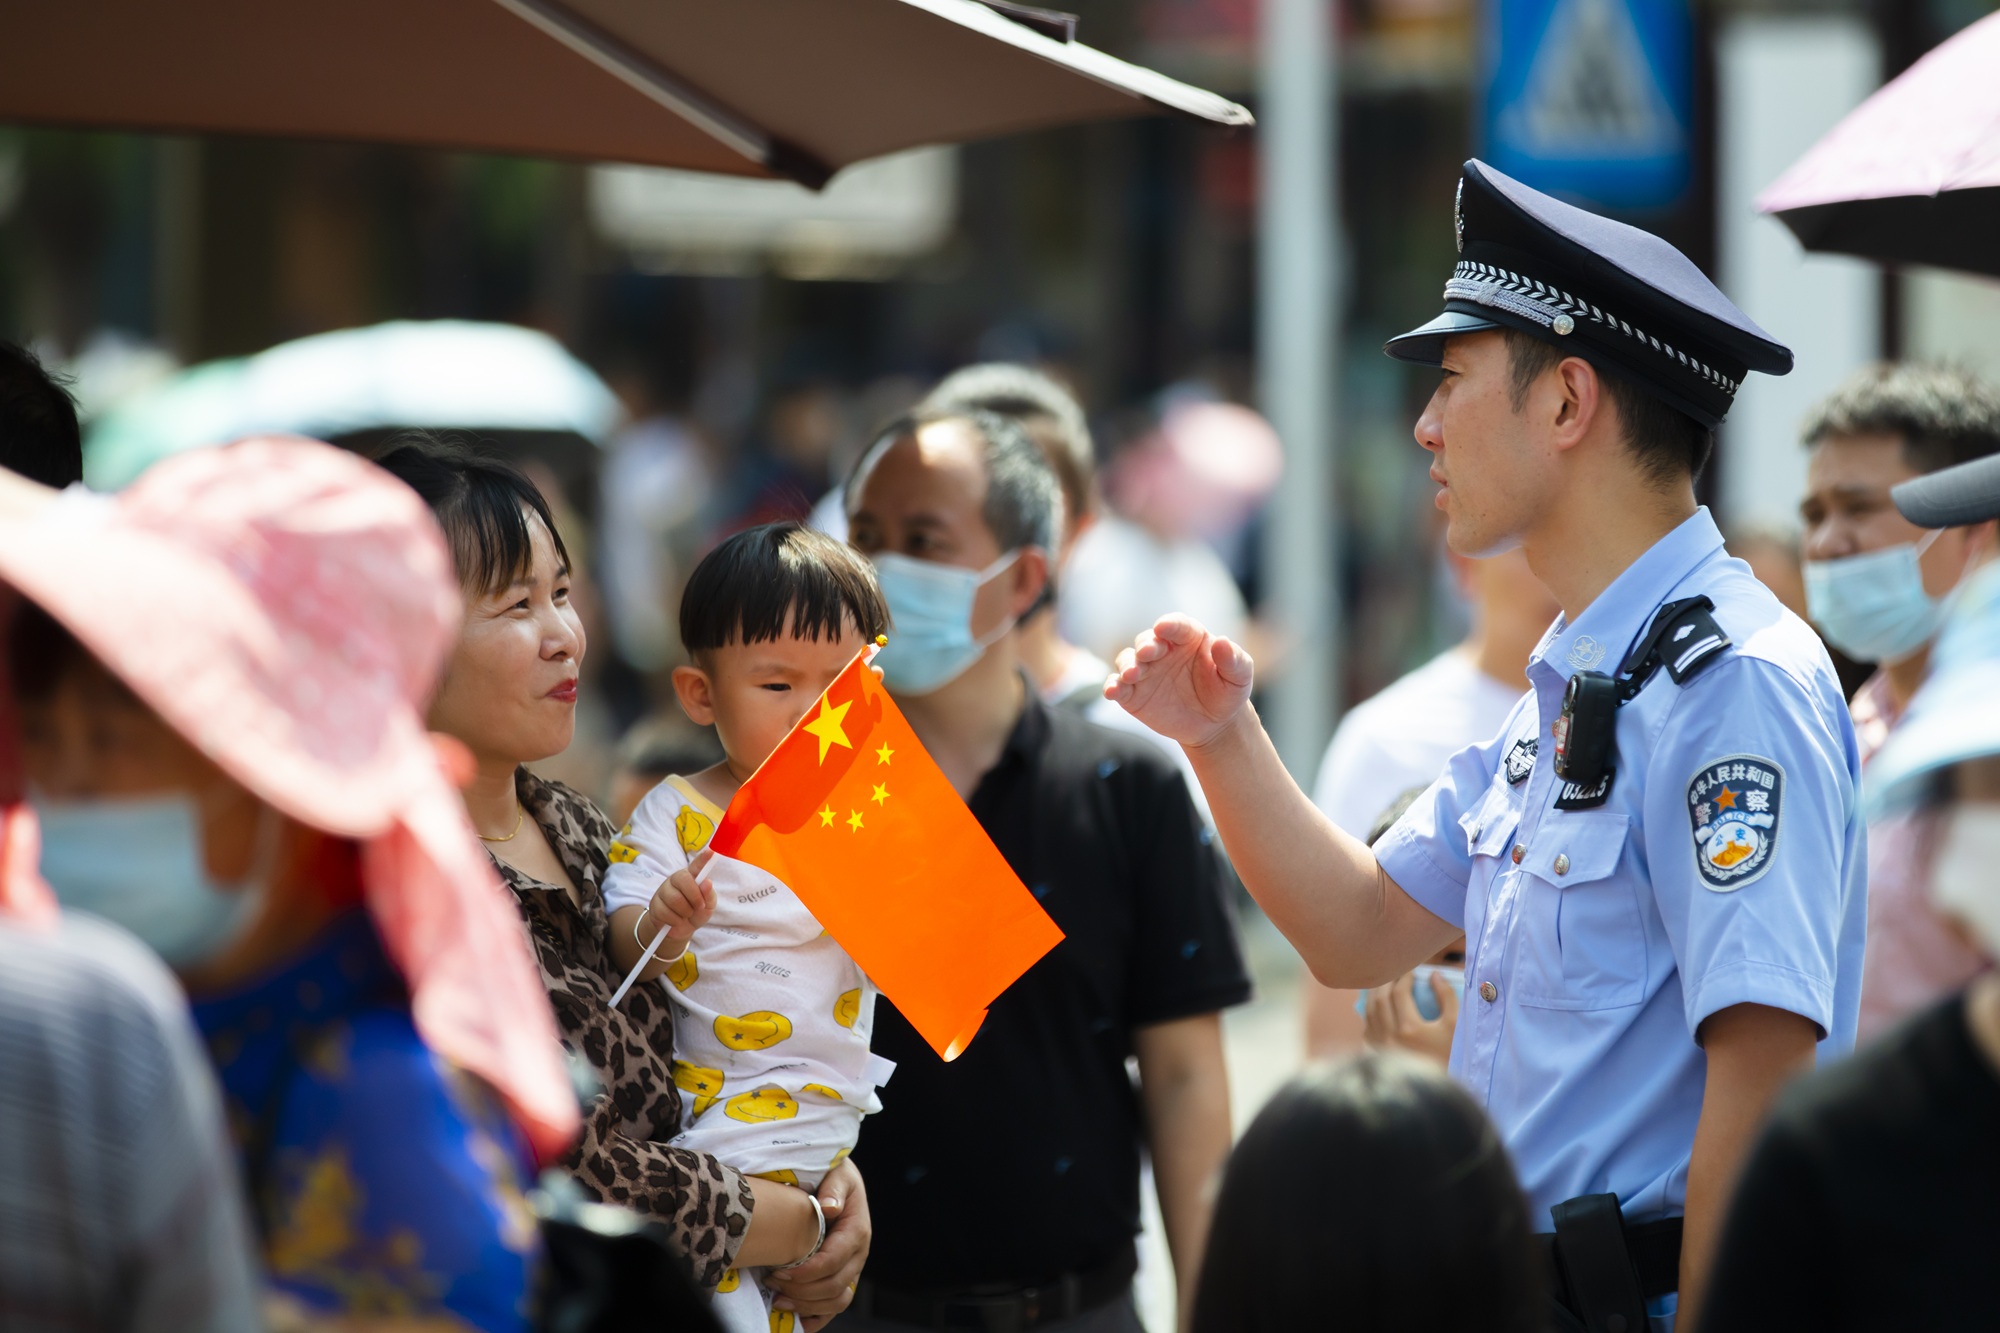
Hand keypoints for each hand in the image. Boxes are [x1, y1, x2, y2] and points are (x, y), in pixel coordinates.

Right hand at [644, 848, 714, 953]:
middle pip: (683, 880)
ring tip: (686, 915)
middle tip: (698, 907)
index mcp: (691, 877)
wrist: (680, 931)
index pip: (696, 865)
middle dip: (695, 897)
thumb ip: (708, 895)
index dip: (703, 859)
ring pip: (674, 899)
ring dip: (685, 912)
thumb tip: (707, 882)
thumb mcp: (708, 906)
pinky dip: (675, 921)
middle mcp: (676, 880)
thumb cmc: (696, 913)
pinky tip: (676, 920)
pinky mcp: (654, 904)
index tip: (711, 852)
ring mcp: (663, 890)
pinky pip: (665, 912)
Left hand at [767, 1158, 869, 1330]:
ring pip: (837, 1301)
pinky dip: (817, 1317)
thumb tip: (830, 1207)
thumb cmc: (835, 1174)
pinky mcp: (844, 1276)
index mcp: (857, 1231)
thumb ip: (834, 1189)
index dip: (805, 1273)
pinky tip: (797, 1318)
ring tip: (779, 1299)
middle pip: (834, 1286)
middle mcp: (858, 1254)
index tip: (778, 1271)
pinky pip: (836, 1306)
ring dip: (807, 1305)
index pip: (833, 1261)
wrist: (840, 1181)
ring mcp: (852, 1268)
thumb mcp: (838, 1173)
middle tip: (771, 1282)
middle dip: (801, 1290)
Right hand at [1105, 614, 1254, 749]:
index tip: (1163, 627)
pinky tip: (1112, 691)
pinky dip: (1112, 687)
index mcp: (1188, 638)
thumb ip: (1233, 659)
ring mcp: (1146, 671)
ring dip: (1127, 664)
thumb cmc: (1227, 693)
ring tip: (1132, 674)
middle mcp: (1162, 650)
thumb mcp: (1239, 677)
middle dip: (1145, 645)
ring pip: (1128, 660)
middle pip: (1147, 641)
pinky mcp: (1133, 694)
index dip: (1169, 625)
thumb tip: (1222, 642)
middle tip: (1147, 653)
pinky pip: (1118, 686)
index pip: (1176, 625)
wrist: (1213, 725)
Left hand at [1361, 969, 1457, 1067]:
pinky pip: (1367, 1028)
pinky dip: (1370, 1013)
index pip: (1399, 992)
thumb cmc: (1452, 1054)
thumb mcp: (1456, 1025)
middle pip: (1379, 999)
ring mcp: (1379, 1047)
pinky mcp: (1376, 1054)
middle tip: (1395, 972)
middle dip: (1386, 981)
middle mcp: (1389, 1037)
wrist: (1440, 1087)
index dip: (1404, 976)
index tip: (1411, 971)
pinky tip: (1378, 1007)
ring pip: (1369, 1012)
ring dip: (1375, 995)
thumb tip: (1433, 974)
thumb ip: (1447, 997)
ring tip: (1384, 984)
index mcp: (1409, 1028)